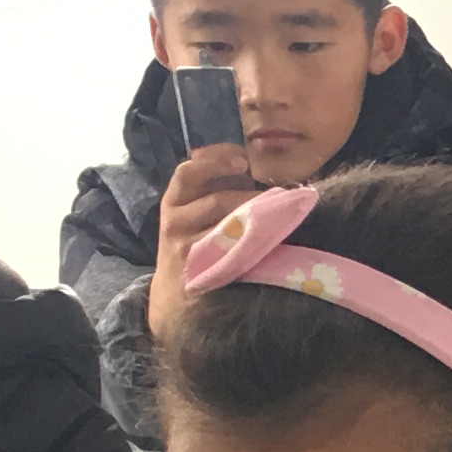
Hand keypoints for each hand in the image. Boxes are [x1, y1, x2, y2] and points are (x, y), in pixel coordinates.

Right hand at [142, 143, 259, 343]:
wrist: (175, 294)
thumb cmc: (193, 245)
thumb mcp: (191, 213)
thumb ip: (211, 188)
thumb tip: (250, 164)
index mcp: (173, 201)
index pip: (188, 171)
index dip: (216, 159)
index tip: (243, 158)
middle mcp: (174, 221)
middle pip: (216, 199)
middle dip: (249, 193)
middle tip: (277, 191)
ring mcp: (185, 246)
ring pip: (225, 224)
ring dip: (255, 216)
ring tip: (278, 212)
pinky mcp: (200, 267)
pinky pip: (229, 250)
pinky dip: (250, 241)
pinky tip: (267, 237)